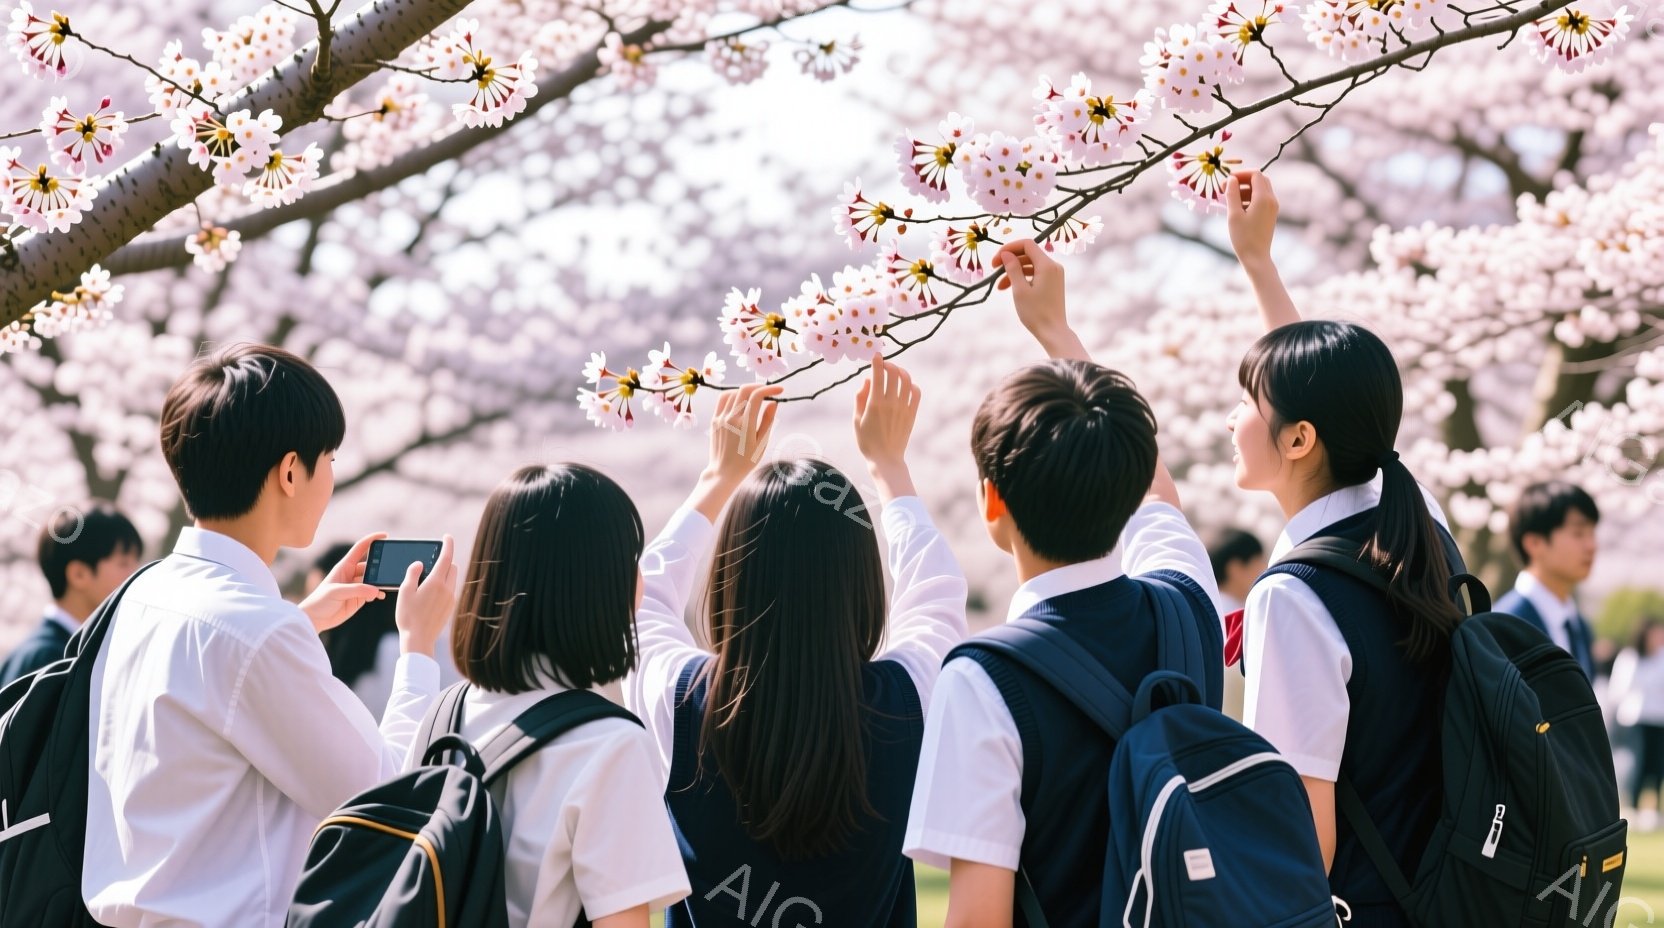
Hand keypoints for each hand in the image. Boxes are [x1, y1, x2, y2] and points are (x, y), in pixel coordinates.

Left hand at [299, 533, 387, 634]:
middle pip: (371, 565)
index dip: (371, 540)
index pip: (360, 548)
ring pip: (373, 579)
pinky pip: (373, 592)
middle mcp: (352, 574)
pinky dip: (378, 593)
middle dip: (380, 565)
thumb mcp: (337, 592)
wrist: (314, 619)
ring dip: (380, 582)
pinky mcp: (359, 598)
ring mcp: (356, 586)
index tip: (385, 536)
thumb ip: (357, 590)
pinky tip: (380, 596)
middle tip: (388, 569)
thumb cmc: (320, 601)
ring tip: (385, 585)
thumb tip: (376, 590)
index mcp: (345, 566)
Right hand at [394, 533, 457, 657]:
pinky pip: (450, 590)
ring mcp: (451, 599)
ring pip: (452, 579)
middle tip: (433, 559)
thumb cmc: (408, 616)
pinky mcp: (450, 607)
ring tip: (429, 577)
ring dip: (445, 573)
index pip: (446, 557)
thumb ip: (412, 574)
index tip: (447, 537)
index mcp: (436, 582)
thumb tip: (419, 563)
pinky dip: (444, 585)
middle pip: (452, 567)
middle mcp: (447, 589)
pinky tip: (430, 592)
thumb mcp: (405, 592)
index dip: (447, 545)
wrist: (419, 640)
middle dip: (445, 560)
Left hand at [689, 383, 781, 521]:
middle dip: (759, 386)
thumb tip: (773, 402)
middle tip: (769, 390)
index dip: (770, 389)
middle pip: (744, 390)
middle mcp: (731, 418)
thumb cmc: (746, 461)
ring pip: (732, 392)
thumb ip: (768, 421)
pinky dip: (733, 395)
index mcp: (745, 425)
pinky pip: (723, 400)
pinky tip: (741, 400)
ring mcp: (720, 418)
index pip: (757, 396)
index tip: (780, 390)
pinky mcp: (714, 420)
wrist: (723, 472)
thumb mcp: (762, 443)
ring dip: (745, 390)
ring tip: (756, 395)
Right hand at [853, 355, 919, 501]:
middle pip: (894, 373)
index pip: (878, 374)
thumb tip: (867, 380)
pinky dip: (912, 385)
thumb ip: (860, 398)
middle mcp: (891, 403)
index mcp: (875, 403)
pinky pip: (916, 393)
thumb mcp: (856, 420)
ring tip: (895, 373)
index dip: (877, 361)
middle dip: (889, 364)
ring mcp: (903, 408)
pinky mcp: (912, 414)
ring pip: (906, 380)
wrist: (886, 459)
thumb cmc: (867, 441)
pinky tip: (906, 386)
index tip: (875, 355)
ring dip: (901, 372)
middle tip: (884, 365)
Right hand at [994, 239, 1087, 360]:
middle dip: (1010, 260)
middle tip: (993, 269)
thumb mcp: (1019, 289)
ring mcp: (1054, 274)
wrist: (1052, 331)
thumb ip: (1012, 268)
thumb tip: (1005, 253)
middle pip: (1028, 254)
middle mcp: (1053, 266)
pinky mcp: (1052, 283)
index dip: (1009, 248)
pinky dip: (1022, 278)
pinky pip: (1035, 274)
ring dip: (1013, 271)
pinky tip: (1009, 288)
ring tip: (999, 286)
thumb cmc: (1036, 313)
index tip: (996, 259)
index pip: (1027, 244)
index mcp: (1047, 265)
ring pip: (1030, 265)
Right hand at [1226, 169, 1278, 264]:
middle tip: (1226, 188)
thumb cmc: (1243, 237)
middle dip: (1243, 180)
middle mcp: (1271, 200)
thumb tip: (1231, 179)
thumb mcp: (1233, 214)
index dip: (1240, 174)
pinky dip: (1249, 198)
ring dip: (1245, 189)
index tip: (1227, 181)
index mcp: (1264, 198)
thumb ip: (1232, 194)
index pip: (1255, 174)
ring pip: (1260, 189)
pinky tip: (1237, 207)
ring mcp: (1272, 207)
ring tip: (1229, 198)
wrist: (1256, 257)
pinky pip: (1261, 199)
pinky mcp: (1270, 214)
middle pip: (1259, 180)